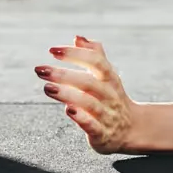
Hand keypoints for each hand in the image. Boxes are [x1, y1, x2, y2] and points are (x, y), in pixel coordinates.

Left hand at [37, 36, 135, 153]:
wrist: (131, 129)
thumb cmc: (112, 98)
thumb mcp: (107, 76)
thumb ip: (95, 55)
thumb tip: (78, 38)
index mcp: (110, 79)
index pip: (96, 61)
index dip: (75, 54)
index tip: (53, 50)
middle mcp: (110, 95)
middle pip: (88, 82)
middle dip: (63, 75)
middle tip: (41, 70)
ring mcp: (107, 115)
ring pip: (89, 103)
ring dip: (67, 94)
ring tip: (47, 88)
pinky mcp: (103, 134)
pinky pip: (93, 126)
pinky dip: (81, 118)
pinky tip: (68, 110)